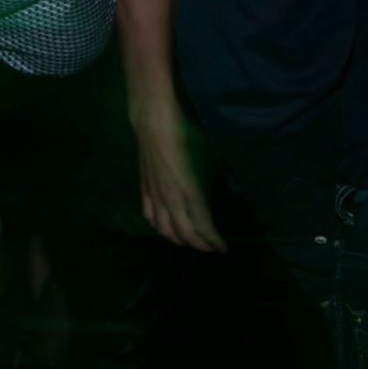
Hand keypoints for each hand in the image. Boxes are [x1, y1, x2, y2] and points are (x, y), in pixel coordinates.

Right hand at [131, 108, 226, 252]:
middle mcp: (171, 198)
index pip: (203, 226)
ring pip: (163, 229)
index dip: (214, 241)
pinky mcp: (144, 187)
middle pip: (183, 233)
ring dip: (177, 239)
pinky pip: (149, 215)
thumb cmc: (185, 133)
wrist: (153, 120)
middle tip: (210, 248)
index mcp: (189, 191)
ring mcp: (155, 194)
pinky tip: (165, 225)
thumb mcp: (208, 157)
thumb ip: (213, 180)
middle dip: (199, 245)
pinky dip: (158, 226)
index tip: (223, 248)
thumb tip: (223, 192)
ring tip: (189, 240)